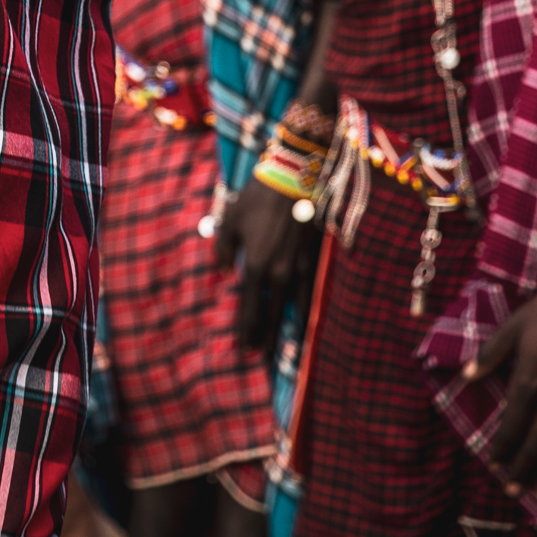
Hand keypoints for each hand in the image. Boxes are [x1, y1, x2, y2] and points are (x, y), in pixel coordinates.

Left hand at [215, 178, 316, 353]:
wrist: (294, 180)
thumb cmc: (257, 198)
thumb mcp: (229, 220)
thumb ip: (222, 249)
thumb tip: (224, 272)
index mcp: (255, 265)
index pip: (249, 307)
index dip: (245, 331)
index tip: (242, 349)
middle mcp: (278, 274)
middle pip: (271, 316)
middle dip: (263, 338)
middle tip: (258, 357)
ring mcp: (299, 270)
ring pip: (293, 311)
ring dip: (285, 332)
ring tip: (280, 350)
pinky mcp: (314, 262)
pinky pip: (310, 296)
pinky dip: (306, 314)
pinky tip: (304, 324)